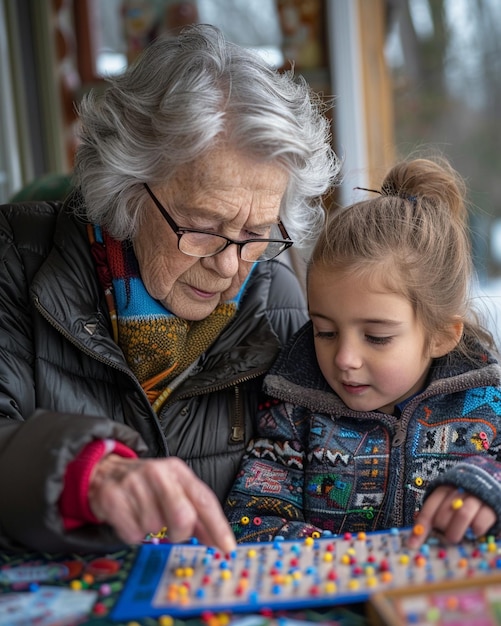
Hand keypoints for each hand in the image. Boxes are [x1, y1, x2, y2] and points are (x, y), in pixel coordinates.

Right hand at [88, 454, 235, 552]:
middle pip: (183, 517)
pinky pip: (132, 534)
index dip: (217, 526)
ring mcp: (134, 483)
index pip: (204, 499)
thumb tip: (216, 539)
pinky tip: (129, 518)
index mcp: (177, 471)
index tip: (227, 547)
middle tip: (169, 530)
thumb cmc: (146, 485)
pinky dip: (133, 534)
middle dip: (179, 533)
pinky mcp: (113, 496)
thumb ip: (195, 512)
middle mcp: (158, 473)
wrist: (104, 471)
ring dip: (150, 530)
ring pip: (154, 528)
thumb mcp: (172, 488)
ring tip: (143, 514)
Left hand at [407, 485, 495, 548]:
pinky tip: (474, 532)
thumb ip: (435, 516)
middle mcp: (458, 491)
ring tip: (455, 538)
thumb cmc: (463, 500)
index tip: (412, 545)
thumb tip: (416, 538)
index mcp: (443, 489)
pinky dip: (475, 531)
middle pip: (444, 513)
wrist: (489, 484)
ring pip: (462, 515)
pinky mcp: (490, 507)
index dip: (420, 529)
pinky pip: (480, 522)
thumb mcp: (447, 502)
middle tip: (444, 536)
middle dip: (442, 528)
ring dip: (456, 531)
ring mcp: (476, 498)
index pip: (428, 510)